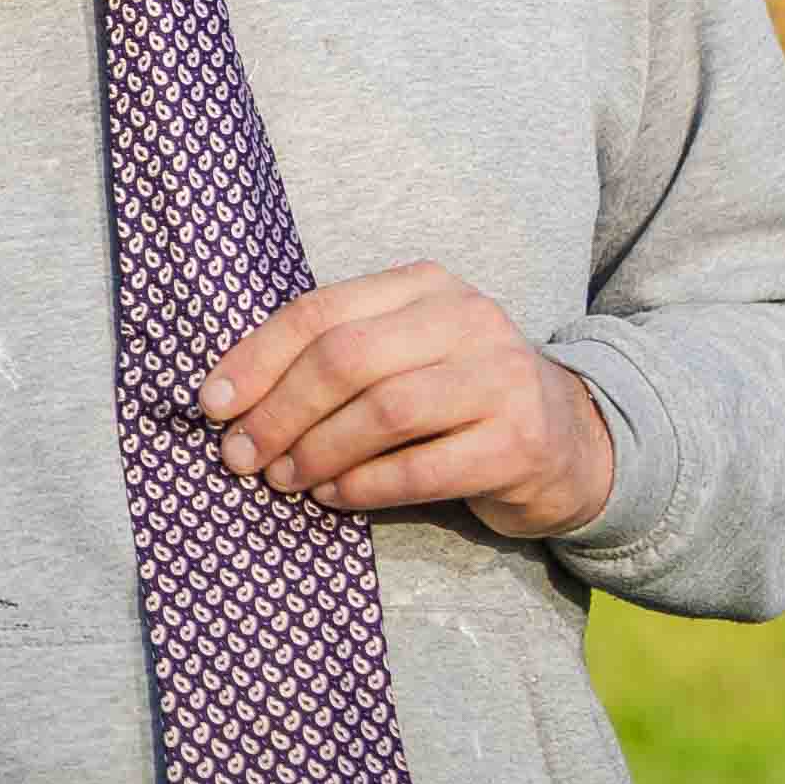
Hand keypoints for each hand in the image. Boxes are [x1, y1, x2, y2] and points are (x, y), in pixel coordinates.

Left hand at [196, 265, 617, 538]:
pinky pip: (421, 469)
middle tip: (241, 456)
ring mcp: (501, 379)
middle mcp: (468, 319)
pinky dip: (364, 487)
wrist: (571, 441)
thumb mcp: (406, 353)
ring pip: (383, 412)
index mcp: (426, 286)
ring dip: (318, 451)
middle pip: (347, 359)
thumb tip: (232, 401)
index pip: (322, 311)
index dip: (257, 359)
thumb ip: (337, 357)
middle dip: (279, 412)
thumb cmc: (459, 397)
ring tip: (285, 480)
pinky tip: (336, 497)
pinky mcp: (519, 442)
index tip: (212, 405)